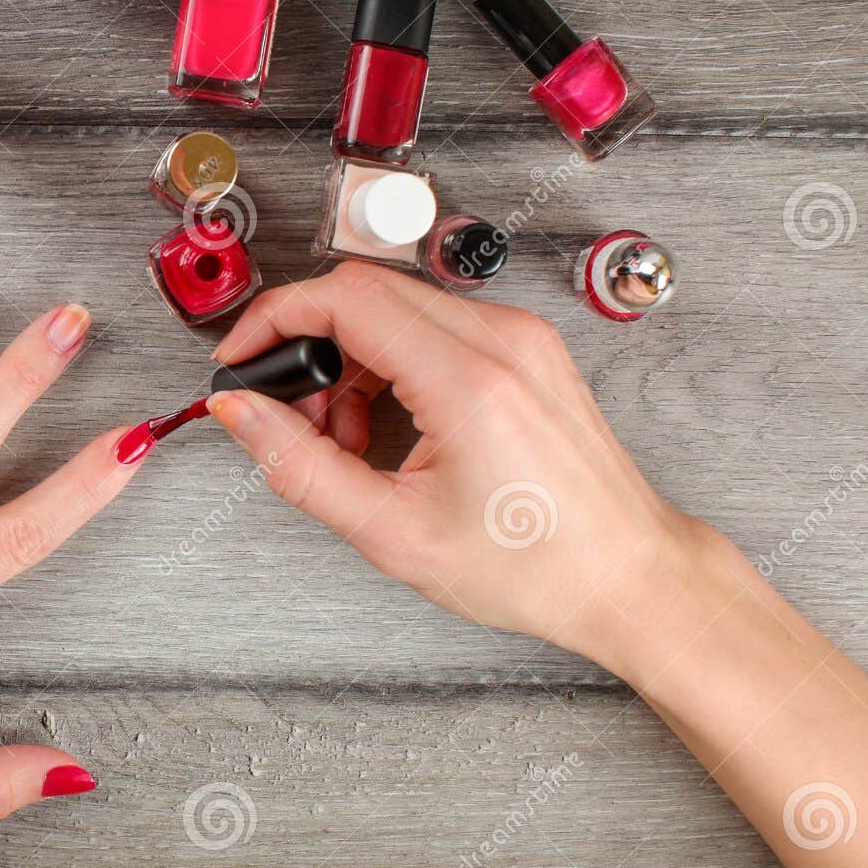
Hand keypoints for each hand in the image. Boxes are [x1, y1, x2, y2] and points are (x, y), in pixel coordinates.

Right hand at [204, 260, 698, 665]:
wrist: (625, 576)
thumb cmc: (534, 565)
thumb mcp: (392, 533)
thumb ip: (299, 466)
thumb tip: (242, 413)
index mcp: (469, 382)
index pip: (345, 297)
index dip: (275, 318)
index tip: (244, 356)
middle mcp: (502, 341)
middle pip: (364, 291)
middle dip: (309, 345)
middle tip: (299, 417)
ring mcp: (520, 337)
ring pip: (395, 305)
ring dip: (349, 358)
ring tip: (350, 436)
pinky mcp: (525, 346)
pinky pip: (433, 323)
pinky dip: (390, 362)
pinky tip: (390, 424)